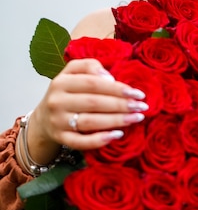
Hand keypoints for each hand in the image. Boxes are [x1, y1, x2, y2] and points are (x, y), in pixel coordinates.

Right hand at [27, 58, 148, 164]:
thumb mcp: (73, 72)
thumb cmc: (67, 92)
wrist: (44, 118)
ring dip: (116, 120)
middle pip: (94, 103)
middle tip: (142, 107)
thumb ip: (90, 67)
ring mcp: (58, 122)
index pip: (93, 83)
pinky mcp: (61, 139)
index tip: (137, 93)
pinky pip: (81, 142)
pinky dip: (100, 140)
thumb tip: (110, 78)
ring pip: (90, 122)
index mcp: (61, 82)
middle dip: (121, 105)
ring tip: (136, 118)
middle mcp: (57, 101)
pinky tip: (118, 135)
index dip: (117, 88)